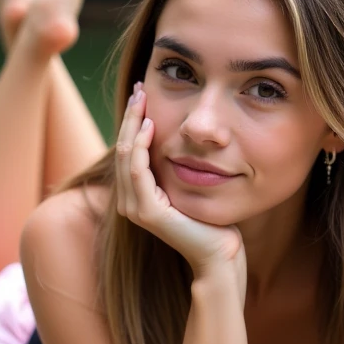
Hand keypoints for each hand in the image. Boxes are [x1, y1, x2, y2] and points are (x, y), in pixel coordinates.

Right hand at [115, 82, 246, 282]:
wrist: (220, 255)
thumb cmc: (213, 223)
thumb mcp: (192, 187)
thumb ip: (181, 168)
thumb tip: (186, 141)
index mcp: (138, 196)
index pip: (128, 152)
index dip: (133, 122)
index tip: (142, 95)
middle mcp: (130, 202)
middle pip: (122, 148)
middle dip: (130, 116)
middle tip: (138, 88)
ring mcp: (136, 208)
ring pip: (126, 154)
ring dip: (132, 123)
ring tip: (141, 98)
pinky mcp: (148, 211)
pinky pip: (138, 169)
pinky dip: (141, 145)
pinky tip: (149, 125)